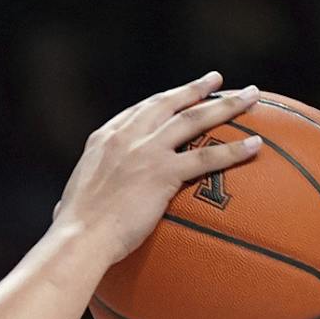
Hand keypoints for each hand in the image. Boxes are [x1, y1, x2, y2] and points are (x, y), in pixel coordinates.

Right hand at [54, 72, 265, 264]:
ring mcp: (146, 151)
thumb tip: (64, 213)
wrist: (79, 238)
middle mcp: (127, 137)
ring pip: (195, 119)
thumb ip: (81, 197)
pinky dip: (234, 150)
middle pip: (170, 103)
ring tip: (252, 97)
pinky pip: (207, 157)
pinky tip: (256, 145)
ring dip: (227, 105)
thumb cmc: (72, 230)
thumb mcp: (70, 201)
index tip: (182, 93)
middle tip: (220, 80)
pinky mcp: (163, 172)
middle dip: (198, 89)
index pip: (140, 110)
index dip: (165, 99)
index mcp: (104, 139)